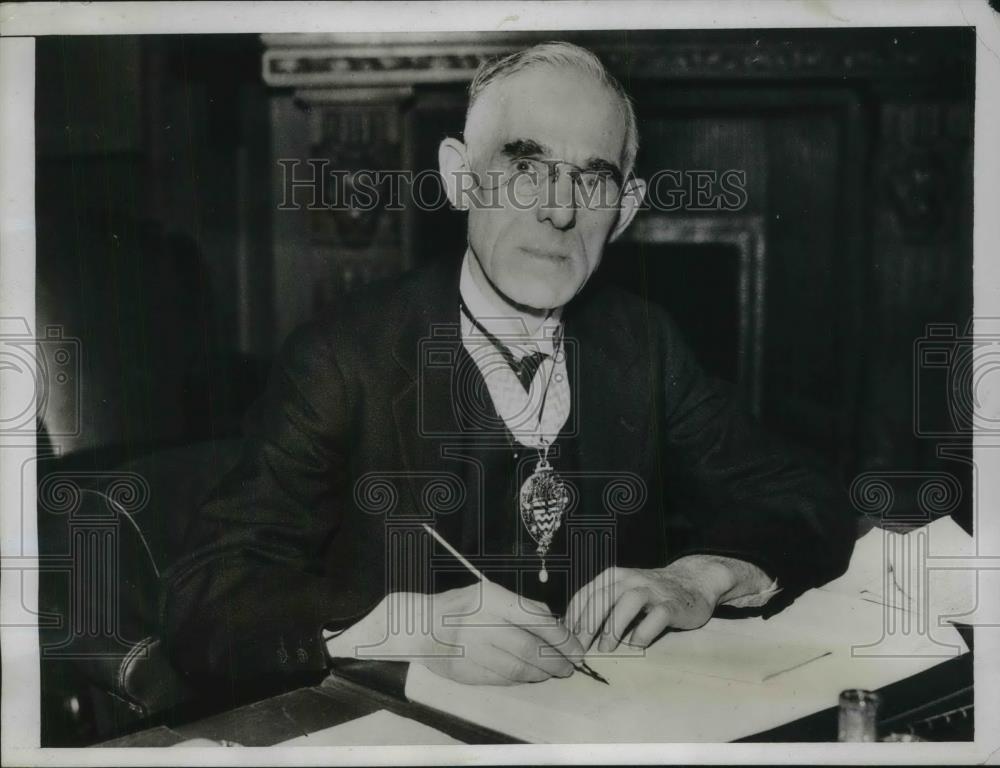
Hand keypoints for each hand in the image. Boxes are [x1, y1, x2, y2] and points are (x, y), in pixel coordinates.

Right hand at [327, 582, 584, 685]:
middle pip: (530, 648)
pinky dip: (523, 680)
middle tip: (571, 666)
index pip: (535, 619)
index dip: (561, 637)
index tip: (576, 648)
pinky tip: (532, 676)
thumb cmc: (461, 606)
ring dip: (543, 673)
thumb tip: (556, 625)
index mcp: (490, 600)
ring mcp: (472, 651)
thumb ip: (521, 607)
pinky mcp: (466, 673)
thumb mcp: (490, 593)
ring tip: (556, 672)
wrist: (419, 626)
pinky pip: (504, 680)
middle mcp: (481, 625)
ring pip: (519, 668)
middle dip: (557, 660)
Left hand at [565, 558, 738, 652]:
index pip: (586, 594)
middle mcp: (631, 579)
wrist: (694, 582)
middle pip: (603, 598)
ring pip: (628, 602)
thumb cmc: (652, 593)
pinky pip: (657, 616)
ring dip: (614, 627)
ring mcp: (653, 591)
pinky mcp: (673, 605)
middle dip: (587, 625)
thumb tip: (573, 631)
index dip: (573, 617)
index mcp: (614, 577)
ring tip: (606, 648)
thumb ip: (602, 605)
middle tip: (580, 648)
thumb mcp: (623, 592)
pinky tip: (637, 645)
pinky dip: (644, 631)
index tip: (566, 640)